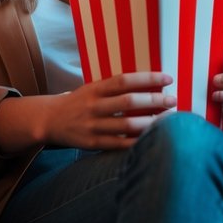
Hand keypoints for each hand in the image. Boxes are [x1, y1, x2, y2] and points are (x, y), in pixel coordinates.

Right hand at [44, 72, 175, 150]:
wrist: (49, 120)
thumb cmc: (77, 102)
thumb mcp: (91, 89)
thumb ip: (114, 88)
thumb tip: (148, 85)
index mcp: (95, 89)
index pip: (124, 80)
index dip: (147, 78)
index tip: (167, 78)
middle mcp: (93, 106)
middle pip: (128, 102)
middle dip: (154, 100)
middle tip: (172, 100)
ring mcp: (92, 125)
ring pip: (126, 125)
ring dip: (150, 123)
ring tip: (168, 120)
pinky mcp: (92, 143)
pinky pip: (119, 144)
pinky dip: (137, 142)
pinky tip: (152, 139)